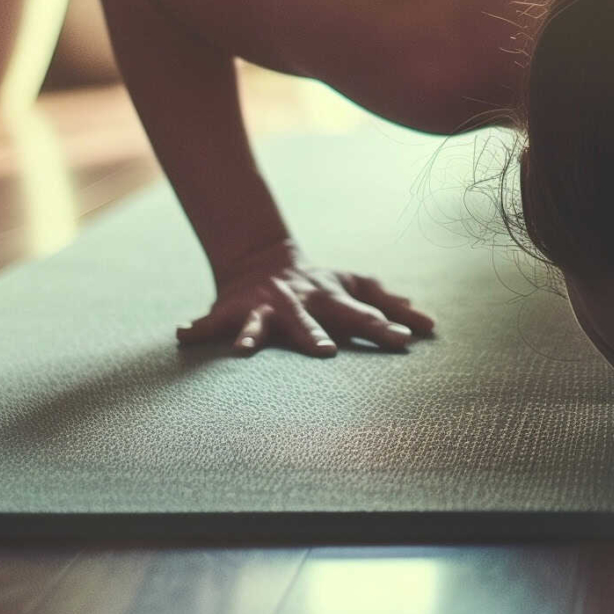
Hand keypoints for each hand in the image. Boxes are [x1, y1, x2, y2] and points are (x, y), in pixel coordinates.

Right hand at [176, 239, 436, 357]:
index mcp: (331, 298)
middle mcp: (299, 301)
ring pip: (260, 322)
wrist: (263, 260)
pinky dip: (197, 329)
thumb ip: (389, 304)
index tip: (405, 341)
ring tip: (245, 351)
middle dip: (316, 335)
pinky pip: (212, 322)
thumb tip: (430, 323)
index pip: (361, 314)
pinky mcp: (233, 311)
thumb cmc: (320, 285)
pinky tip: (183, 336)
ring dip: (254, 335)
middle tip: (325, 353)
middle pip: (312, 319)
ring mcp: (265, 306)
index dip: (382, 327)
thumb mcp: (355, 287)